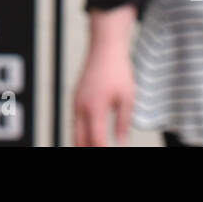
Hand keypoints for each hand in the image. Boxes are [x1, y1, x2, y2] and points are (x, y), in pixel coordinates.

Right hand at [72, 6, 136, 145]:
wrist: (105, 48)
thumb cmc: (118, 71)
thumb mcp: (128, 98)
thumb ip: (123, 123)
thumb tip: (122, 142)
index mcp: (95, 108)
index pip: (96, 140)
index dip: (102, 150)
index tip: (110, 153)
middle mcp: (81, 106)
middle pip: (79, 140)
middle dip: (87, 149)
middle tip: (99, 150)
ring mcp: (76, 101)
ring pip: (74, 131)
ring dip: (83, 142)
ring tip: (96, 146)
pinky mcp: (76, 97)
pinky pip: (75, 120)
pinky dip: (81, 131)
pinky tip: (90, 136)